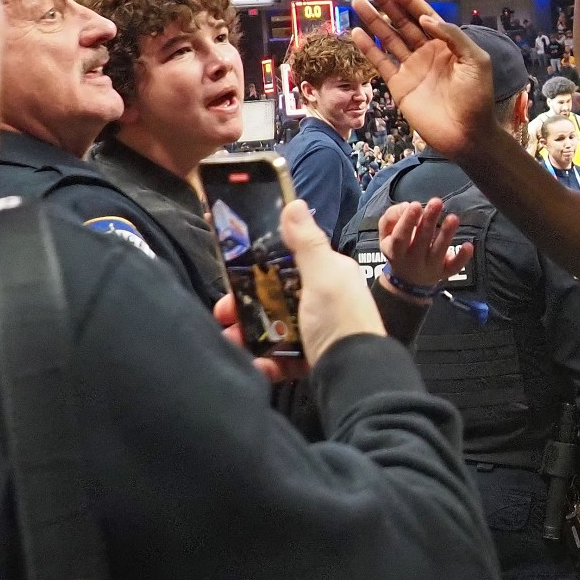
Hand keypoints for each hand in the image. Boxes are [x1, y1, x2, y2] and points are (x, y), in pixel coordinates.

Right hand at [210, 198, 389, 380]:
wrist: (356, 376)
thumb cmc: (340, 319)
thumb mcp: (323, 276)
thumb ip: (307, 243)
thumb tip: (294, 203)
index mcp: (329, 274)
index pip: (288, 262)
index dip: (258, 266)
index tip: (231, 274)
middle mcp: (324, 299)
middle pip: (274, 297)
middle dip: (245, 305)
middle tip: (223, 314)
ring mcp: (317, 330)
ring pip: (273, 327)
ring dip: (248, 333)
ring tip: (230, 340)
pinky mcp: (310, 359)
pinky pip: (282, 356)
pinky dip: (267, 361)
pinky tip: (258, 364)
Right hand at [348, 0, 499, 156]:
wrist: (466, 133)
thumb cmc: (476, 97)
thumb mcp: (475, 60)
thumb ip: (453, 36)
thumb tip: (426, 18)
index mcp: (445, 43)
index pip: (423, 15)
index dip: (407, 0)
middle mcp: (426, 51)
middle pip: (401, 21)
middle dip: (385, 2)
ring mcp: (411, 68)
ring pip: (388, 38)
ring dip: (373, 20)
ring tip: (357, 2)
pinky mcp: (399, 86)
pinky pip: (381, 63)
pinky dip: (368, 48)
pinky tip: (357, 33)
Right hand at [379, 195, 471, 290]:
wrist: (408, 279)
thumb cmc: (399, 247)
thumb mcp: (386, 234)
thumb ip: (391, 216)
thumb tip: (407, 206)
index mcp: (395, 250)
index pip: (400, 237)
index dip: (407, 221)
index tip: (415, 204)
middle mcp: (412, 261)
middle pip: (421, 240)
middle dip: (429, 220)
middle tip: (436, 202)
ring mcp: (430, 268)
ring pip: (438, 251)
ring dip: (446, 234)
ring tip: (453, 218)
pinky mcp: (445, 272)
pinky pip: (454, 267)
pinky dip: (462, 257)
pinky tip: (468, 245)